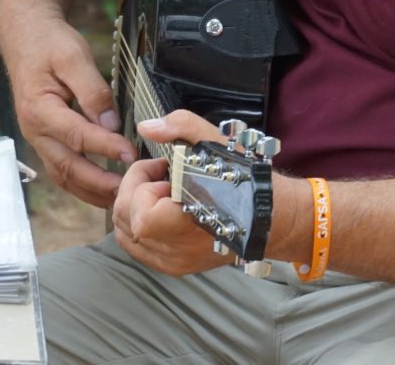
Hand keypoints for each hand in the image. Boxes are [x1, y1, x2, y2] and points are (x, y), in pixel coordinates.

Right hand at [2, 18, 134, 207]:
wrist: (26, 38)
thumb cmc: (50, 45)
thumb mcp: (74, 57)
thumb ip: (93, 90)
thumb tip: (111, 122)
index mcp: (40, 109)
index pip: (77, 136)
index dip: (106, 148)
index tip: (132, 155)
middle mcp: (34, 130)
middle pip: (67, 167)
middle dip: (99, 183)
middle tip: (129, 190)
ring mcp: (38, 138)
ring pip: (63, 175)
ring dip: (90, 191)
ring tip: (119, 199)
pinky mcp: (45, 140)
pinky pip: (61, 169)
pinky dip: (82, 184)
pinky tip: (102, 189)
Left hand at [111, 110, 236, 275]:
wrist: (269, 215)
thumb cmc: (245, 179)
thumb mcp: (216, 140)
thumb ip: (180, 126)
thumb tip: (147, 128)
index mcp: (183, 222)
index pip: (138, 210)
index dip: (142, 181)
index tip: (163, 166)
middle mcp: (175, 249)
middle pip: (124, 220)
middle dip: (135, 189)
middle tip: (160, 174)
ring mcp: (172, 261)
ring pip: (126, 235)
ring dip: (134, 207)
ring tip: (161, 192)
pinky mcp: (174, 267)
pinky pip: (138, 248)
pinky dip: (138, 226)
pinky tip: (160, 209)